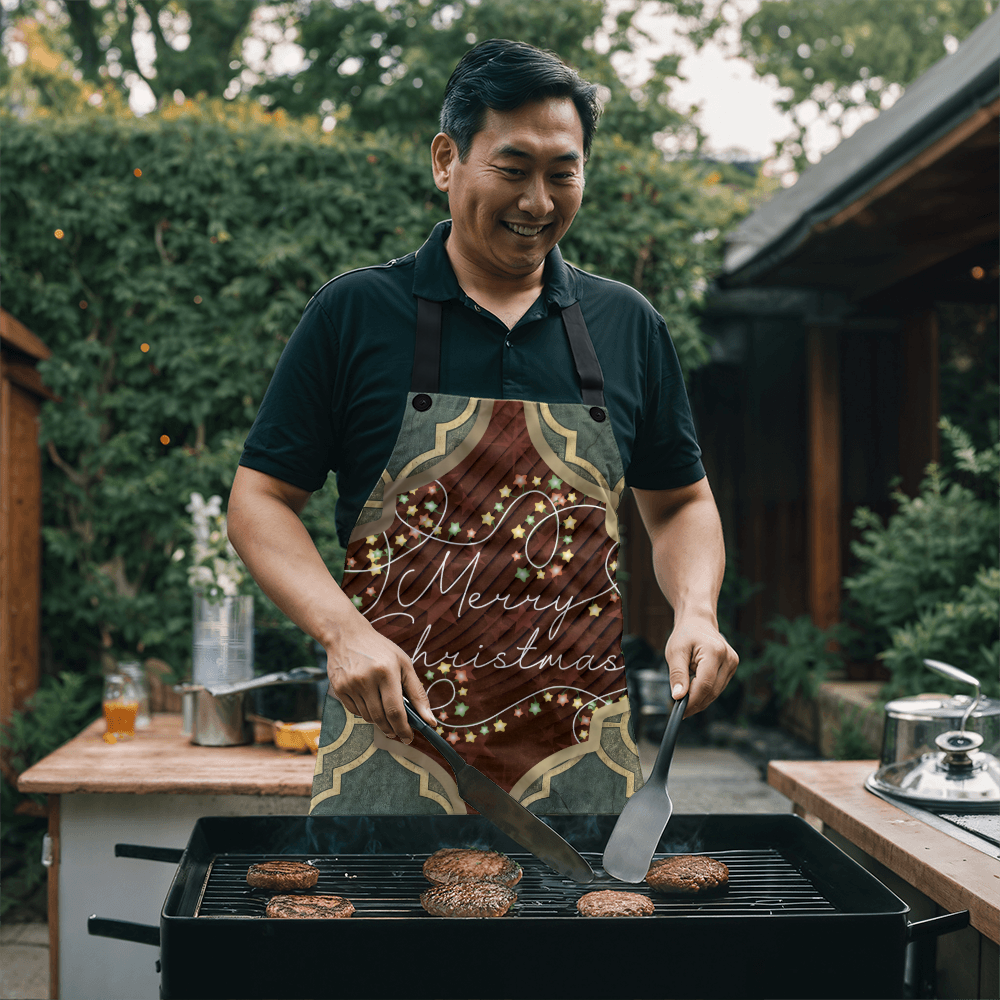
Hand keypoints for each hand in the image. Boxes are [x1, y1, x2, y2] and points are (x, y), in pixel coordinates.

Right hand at [325, 620, 435, 742]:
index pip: (395, 710)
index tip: (409, 738)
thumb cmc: (380, 650)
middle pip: (381, 718)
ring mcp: (350, 685)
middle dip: (392, 730)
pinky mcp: (339, 689)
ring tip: (385, 712)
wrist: (347, 635)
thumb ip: (417, 693)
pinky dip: (366, 712)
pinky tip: (370, 701)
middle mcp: (366, 679)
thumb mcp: (404, 664)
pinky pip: (355, 712)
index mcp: (386, 671)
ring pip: (368, 717)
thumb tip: (429, 720)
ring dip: (379, 721)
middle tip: (399, 733)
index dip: (403, 728)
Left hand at [663, 613, 738, 717]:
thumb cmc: (685, 635)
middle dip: (695, 703)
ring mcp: (733, 663)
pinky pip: (718, 687)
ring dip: (700, 698)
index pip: (705, 685)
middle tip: (679, 708)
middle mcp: (729, 658)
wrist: (698, 621)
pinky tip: (694, 688)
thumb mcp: (675, 652)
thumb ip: (677, 675)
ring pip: (716, 692)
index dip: (692, 701)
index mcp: (715, 652)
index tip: (679, 711)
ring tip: (684, 696)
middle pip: (712, 691)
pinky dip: (705, 692)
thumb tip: (678, 697)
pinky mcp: (732, 667)